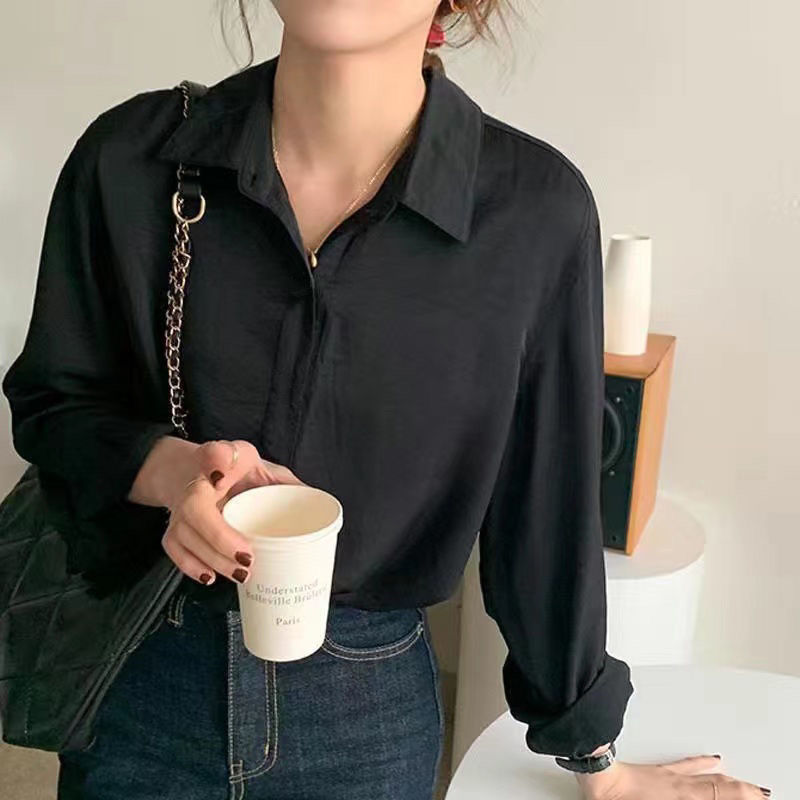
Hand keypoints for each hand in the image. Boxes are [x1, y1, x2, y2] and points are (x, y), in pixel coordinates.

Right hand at [160, 439, 305, 585]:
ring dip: (212, 557)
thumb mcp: (260, 465)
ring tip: (241, 574)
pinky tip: (210, 576)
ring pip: (185, 533)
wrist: (191, 471)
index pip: (213, 453)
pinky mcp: (174, 527)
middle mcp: (195, 482)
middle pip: (195, 507)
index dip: (214, 462)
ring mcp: (180, 506)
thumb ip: (284, 481)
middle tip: (248, 557)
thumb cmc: (234, 470)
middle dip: (220, 536)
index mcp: (222, 458)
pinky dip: (190, 565)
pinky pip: (174, 548)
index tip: (220, 477)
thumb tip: (318, 501)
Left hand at [575, 754, 770, 799]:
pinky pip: (687, 765)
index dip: (742, 794)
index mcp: (680, 793)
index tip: (758, 795)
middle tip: (757, 792)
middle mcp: (677, 782)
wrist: (597, 773)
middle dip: (741, 789)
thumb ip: (682, 793)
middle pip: (718, 784)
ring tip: (744, 782)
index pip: (720, 791)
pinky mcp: (656, 769)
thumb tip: (696, 786)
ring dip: (728, 779)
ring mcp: (667, 773)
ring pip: (706, 774)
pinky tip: (710, 759)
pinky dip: (704, 763)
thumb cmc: (617, 796)